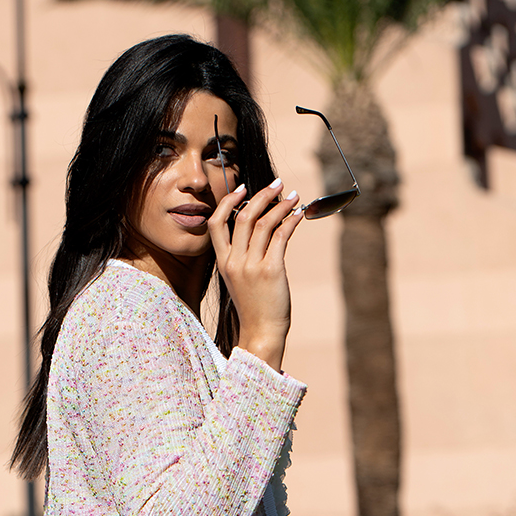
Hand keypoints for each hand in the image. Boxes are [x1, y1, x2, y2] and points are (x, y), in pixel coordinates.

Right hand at [208, 177, 302, 371]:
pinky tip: (299, 215)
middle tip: (277, 184)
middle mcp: (235, 261)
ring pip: (264, 223)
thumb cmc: (254, 307)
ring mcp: (251, 266)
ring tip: (294, 197)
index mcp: (223, 262)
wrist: (261, 332)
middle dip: (262, 195)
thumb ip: (244, 257)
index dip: (228, 202)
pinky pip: (281, 236)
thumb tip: (261, 230)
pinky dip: (291, 221)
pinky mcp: (270, 270)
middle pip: (244, 217)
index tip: (243, 189)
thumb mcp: (240, 280)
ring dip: (281, 205)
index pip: (217, 223)